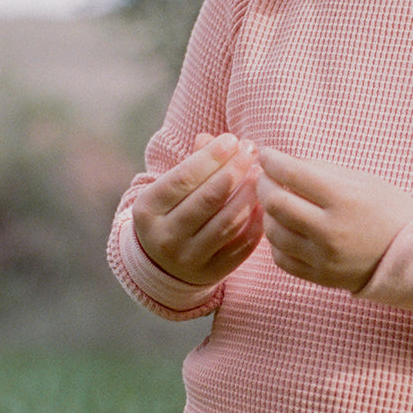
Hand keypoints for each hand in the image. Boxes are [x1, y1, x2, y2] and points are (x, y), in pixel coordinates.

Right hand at [132, 133, 263, 285]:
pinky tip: (264, 205)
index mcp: (148, 209)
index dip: (211, 157)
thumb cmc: (171, 212)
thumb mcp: (169, 189)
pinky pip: (241, 246)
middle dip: (234, 171)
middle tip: (252, 152)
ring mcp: (188, 259)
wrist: (162, 264)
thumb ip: (192, 163)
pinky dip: (256, 224)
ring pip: (227, 223)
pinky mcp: (211, 273)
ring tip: (261, 176)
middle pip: (208, 199)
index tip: (233, 140)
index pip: (183, 178)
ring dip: (248, 195)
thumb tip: (216, 139)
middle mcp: (165, 237)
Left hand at [256, 148, 412, 292]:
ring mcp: (324, 258)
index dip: (271, 160)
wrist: (410, 251)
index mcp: (344, 199)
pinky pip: (281, 258)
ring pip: (274, 232)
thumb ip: (317, 170)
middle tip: (266, 179)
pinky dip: (277, 241)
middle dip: (264, 185)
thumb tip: (277, 164)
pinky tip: (286, 230)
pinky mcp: (320, 277)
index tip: (266, 155)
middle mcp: (332, 230)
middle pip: (276, 204)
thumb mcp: (358, 180)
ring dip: (269, 214)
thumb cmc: (383, 208)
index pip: (291, 174)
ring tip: (278, 204)